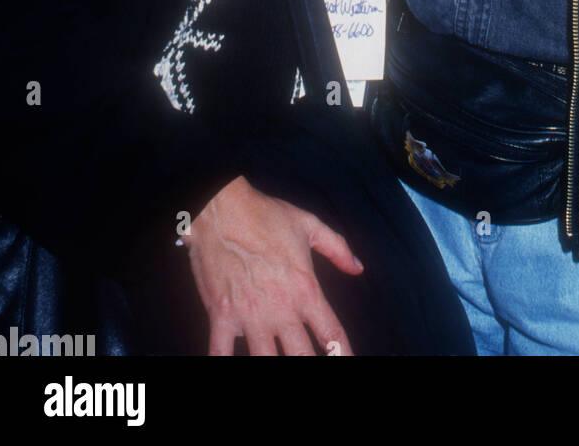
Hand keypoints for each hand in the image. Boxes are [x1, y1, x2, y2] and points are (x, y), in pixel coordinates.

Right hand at [183, 175, 363, 355]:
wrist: (221, 208)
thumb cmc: (264, 214)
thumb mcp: (309, 225)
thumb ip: (338, 248)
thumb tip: (358, 268)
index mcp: (305, 288)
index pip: (331, 334)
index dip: (343, 355)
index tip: (348, 362)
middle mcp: (281, 308)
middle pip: (302, 357)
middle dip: (310, 367)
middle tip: (316, 369)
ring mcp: (249, 315)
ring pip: (265, 361)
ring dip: (274, 368)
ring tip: (280, 369)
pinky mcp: (221, 315)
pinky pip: (220, 353)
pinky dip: (221, 363)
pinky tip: (223, 367)